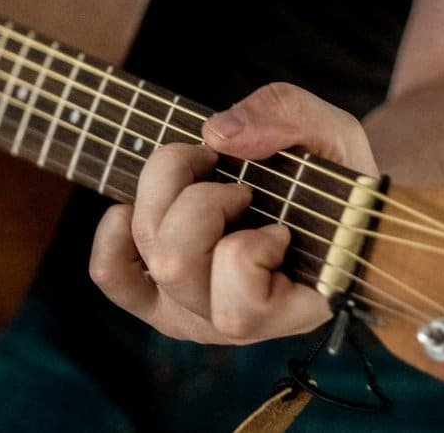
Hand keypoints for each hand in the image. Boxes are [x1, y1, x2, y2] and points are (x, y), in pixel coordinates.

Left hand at [89, 82, 377, 343]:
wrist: (320, 197)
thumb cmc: (332, 176)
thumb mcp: (332, 134)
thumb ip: (288, 119)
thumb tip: (218, 133)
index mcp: (291, 310)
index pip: (240, 308)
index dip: (251, 249)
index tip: (280, 223)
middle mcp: (233, 323)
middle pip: (175, 265)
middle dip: (201, 201)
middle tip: (239, 185)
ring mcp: (190, 310)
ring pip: (148, 255)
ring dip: (165, 196)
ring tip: (203, 176)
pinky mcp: (156, 293)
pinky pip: (111, 272)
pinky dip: (114, 231)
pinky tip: (141, 203)